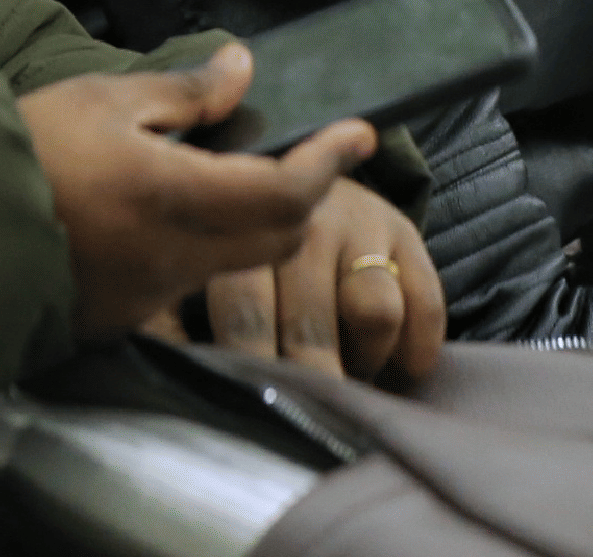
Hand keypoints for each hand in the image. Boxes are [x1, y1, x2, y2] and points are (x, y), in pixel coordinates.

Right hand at [17, 45, 375, 339]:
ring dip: (256, 224)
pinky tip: (174, 217)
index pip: (289, 193)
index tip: (360, 133)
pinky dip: (204, 250)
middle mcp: (174, 260)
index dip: (332, 162)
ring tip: (238, 176)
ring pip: (236, 264)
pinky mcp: (120, 319)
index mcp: (176, 200)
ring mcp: (149, 299)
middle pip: (278, 239)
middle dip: (306, 196)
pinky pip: (186, 285)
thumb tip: (243, 68)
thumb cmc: (21, 152)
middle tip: (311, 154)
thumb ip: (185, 92)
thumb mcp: (104, 100)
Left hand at [177, 177, 445, 387]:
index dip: (255, 372)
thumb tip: (166, 375)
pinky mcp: (406, 231)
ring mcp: (362, 225)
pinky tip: (395, 373)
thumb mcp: (197, 268)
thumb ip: (173, 319)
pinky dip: (415, 351)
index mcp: (244, 238)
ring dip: (364, 364)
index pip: (248, 318)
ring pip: (376, 314)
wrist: (296, 173)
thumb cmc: (238, 247)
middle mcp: (307, 225)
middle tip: (307, 418)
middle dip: (312, 387)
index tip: (257, 408)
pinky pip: (426, 304)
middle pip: (313, 328)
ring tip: (348, 384)